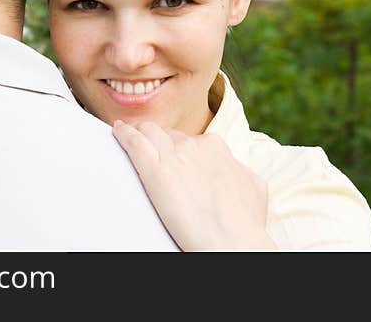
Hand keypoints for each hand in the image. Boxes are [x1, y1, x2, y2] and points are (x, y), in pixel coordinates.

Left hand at [113, 119, 276, 251]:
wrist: (233, 241)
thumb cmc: (246, 222)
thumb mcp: (254, 187)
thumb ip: (240, 172)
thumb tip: (236, 171)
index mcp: (217, 147)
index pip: (189, 139)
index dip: (177, 145)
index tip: (170, 152)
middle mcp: (195, 146)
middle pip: (168, 135)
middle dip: (157, 139)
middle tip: (145, 144)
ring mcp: (174, 156)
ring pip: (149, 132)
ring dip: (137, 131)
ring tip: (126, 132)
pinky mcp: (155, 171)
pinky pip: (134, 143)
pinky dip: (124, 134)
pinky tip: (117, 131)